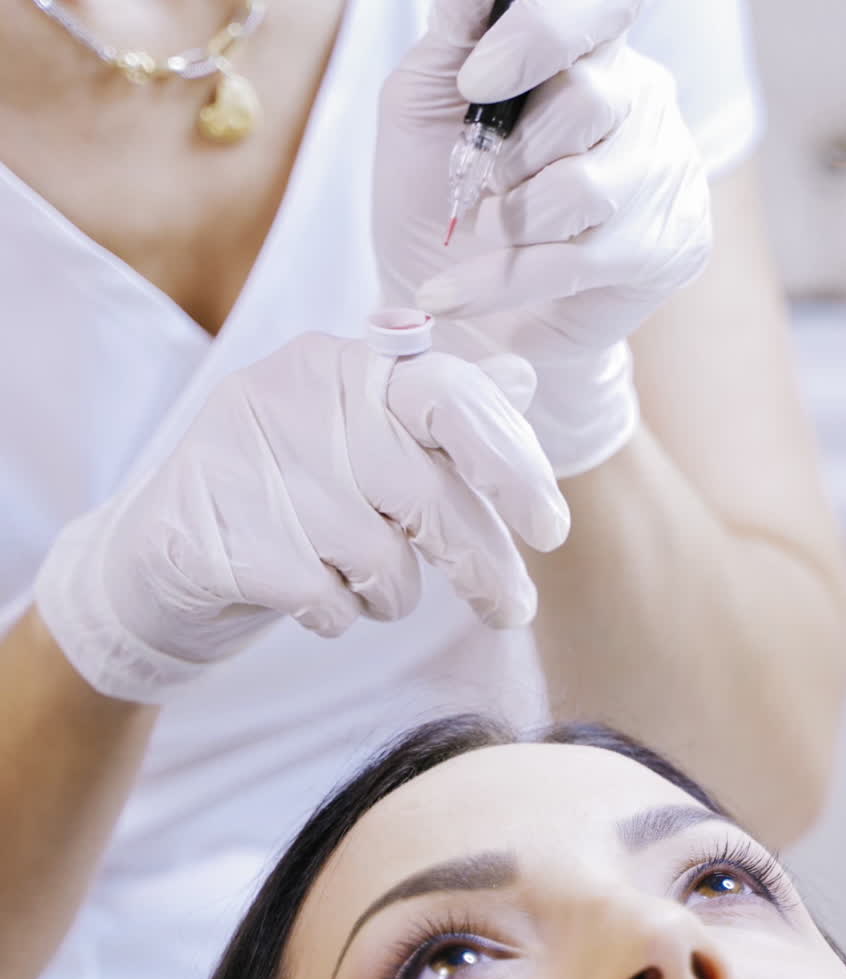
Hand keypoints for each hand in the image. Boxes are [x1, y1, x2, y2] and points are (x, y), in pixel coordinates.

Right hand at [34, 333, 568, 702]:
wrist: (160, 558)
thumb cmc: (291, 495)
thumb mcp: (367, 444)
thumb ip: (442, 412)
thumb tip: (522, 377)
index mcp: (345, 364)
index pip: (450, 400)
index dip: (512, 464)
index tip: (551, 530)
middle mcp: (295, 397)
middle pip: (426, 494)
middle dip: (482, 562)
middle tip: (513, 609)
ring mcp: (246, 462)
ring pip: (380, 558)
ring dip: (392, 592)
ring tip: (368, 584)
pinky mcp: (212, 532)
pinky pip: (326, 599)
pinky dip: (339, 614)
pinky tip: (317, 598)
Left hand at [373, 0, 712, 477]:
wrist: (454, 310)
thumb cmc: (439, 198)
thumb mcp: (428, 101)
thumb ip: (460, 17)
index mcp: (588, 48)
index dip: (546, 26)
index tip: (477, 80)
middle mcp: (641, 102)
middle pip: (595, 98)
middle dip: (512, 152)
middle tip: (477, 182)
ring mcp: (663, 178)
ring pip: (591, 187)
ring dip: (509, 220)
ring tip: (479, 234)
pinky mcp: (667, 250)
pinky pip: (584, 258)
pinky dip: (504, 280)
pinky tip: (454, 295)